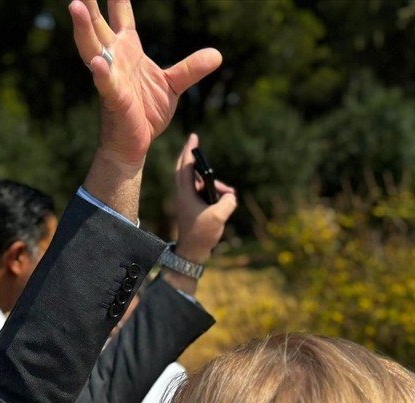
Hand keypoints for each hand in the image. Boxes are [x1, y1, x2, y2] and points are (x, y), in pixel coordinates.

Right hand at [70, 0, 220, 170]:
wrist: (134, 143)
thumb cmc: (146, 112)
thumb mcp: (173, 85)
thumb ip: (191, 68)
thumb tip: (217, 55)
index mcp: (128, 50)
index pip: (121, 17)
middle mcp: (114, 59)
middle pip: (98, 25)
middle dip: (89, 5)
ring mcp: (111, 77)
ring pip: (93, 48)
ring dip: (84, 28)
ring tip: (76, 6)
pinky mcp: (114, 99)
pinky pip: (106, 84)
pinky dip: (102, 74)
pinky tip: (98, 63)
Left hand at [173, 133, 237, 263]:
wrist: (192, 253)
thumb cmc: (201, 235)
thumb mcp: (219, 216)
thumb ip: (228, 201)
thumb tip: (230, 196)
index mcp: (185, 194)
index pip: (186, 167)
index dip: (189, 151)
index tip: (193, 137)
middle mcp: (184, 195)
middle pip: (187, 170)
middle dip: (194, 159)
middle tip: (197, 145)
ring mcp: (187, 201)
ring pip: (199, 183)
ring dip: (213, 184)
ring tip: (228, 194)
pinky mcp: (192, 208)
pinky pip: (202, 193)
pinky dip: (213, 192)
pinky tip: (225, 200)